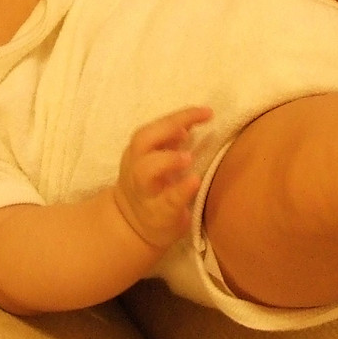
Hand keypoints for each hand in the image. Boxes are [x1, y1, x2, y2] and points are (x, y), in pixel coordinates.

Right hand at [113, 106, 214, 250]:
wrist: (131, 226)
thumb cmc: (152, 188)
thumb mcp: (156, 160)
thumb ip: (170, 142)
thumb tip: (193, 121)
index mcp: (138, 152)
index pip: (155, 127)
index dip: (180, 116)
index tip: (206, 111)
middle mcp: (136, 168)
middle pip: (142, 141)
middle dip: (168, 128)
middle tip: (192, 128)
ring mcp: (145, 191)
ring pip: (145, 171)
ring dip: (168, 159)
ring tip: (188, 157)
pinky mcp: (158, 213)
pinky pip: (167, 200)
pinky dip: (181, 189)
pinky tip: (195, 181)